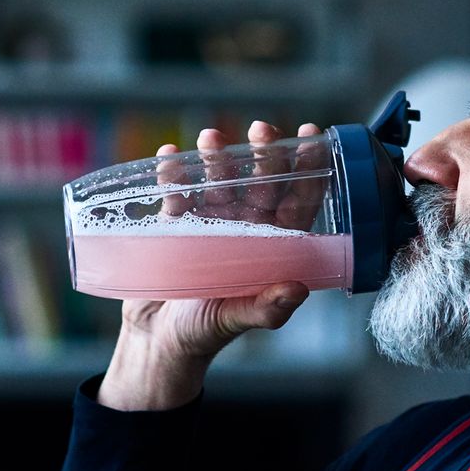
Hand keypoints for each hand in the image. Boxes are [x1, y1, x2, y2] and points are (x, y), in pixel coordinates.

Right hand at [96, 120, 320, 411]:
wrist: (156, 340)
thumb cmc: (204, 333)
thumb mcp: (236, 320)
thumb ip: (267, 308)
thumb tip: (298, 289)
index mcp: (270, 247)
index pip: (297, 203)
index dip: (308, 171)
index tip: (313, 138)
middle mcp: (245, 229)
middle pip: (259, 184)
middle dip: (262, 156)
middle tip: (262, 130)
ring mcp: (209, 224)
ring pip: (218, 182)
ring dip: (216, 159)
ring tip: (210, 139)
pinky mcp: (174, 226)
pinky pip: (176, 193)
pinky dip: (172, 175)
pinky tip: (168, 156)